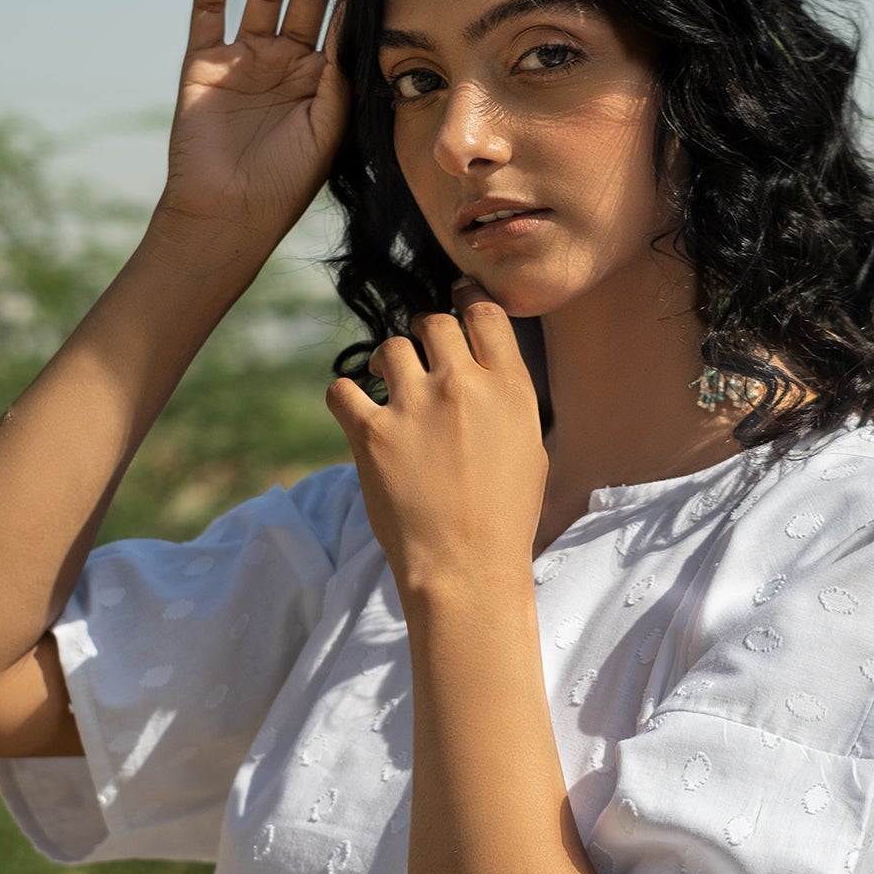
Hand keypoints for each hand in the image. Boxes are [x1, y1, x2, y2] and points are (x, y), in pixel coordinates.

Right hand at [152, 0, 349, 266]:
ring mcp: (243, 58)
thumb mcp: (328, 128)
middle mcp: (284, 62)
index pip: (339, 15)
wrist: (230, 215)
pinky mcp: (203, 61)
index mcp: (319, 79)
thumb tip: (347, 21)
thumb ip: (338, 76)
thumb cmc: (286, 183)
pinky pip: (210, 7)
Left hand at [326, 280, 547, 594]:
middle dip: (425, 337)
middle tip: (421, 361)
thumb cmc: (505, 518)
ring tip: (390, 392)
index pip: (483, 313)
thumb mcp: (531, 449)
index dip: (465, 303)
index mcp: (509, 389)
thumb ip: (507, 400)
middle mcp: (463, 386)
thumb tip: (483, 369)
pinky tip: (356, 411)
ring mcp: (415, 407)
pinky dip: (346, 396)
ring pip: (389, 348)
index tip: (455, 309)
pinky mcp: (371, 433)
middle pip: (434, 323)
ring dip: (388, 365)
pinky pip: (343, 388)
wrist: (466, 569)